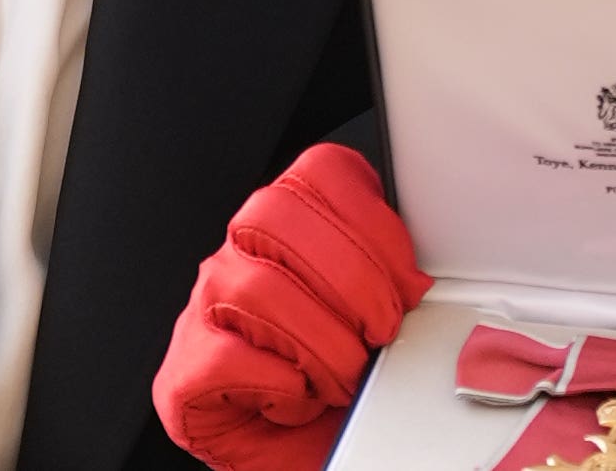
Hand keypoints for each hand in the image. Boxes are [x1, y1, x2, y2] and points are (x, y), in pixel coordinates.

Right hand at [153, 142, 433, 470]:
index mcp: (286, 231)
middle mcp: (238, 257)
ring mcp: (205, 309)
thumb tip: (429, 282)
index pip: (317, 173)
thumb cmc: (339, 393)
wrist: (298, 457)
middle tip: (381, 330)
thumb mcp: (377, 321)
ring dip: (323, 344)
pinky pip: (230, 358)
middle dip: (351, 277)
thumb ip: (394, 280)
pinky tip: (298, 399)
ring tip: (343, 378)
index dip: (372, 220)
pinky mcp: (186, 370)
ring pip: (257, 289)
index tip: (406, 278)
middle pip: (278, 215)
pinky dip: (282, 386)